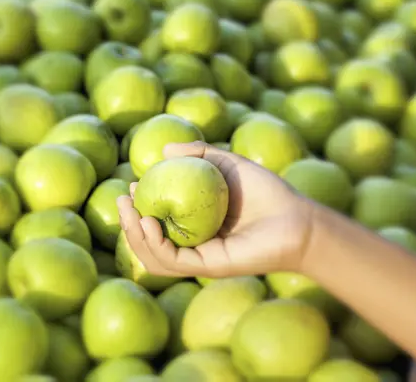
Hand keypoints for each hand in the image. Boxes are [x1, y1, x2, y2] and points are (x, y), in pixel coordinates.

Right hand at [117, 141, 316, 278]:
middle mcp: (192, 243)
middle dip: (127, 224)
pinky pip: (172, 261)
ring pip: (153, 256)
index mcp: (192, 224)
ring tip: (130, 213)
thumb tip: (165, 149)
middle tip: (121, 201)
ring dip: (134, 236)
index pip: (155, 222)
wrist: (294, 217)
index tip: (131, 187)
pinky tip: (148, 223)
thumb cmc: (266, 191)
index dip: (137, 208)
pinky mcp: (208, 266)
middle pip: (148, 242)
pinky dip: (154, 245)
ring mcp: (199, 257)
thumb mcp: (228, 163)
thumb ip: (200, 154)